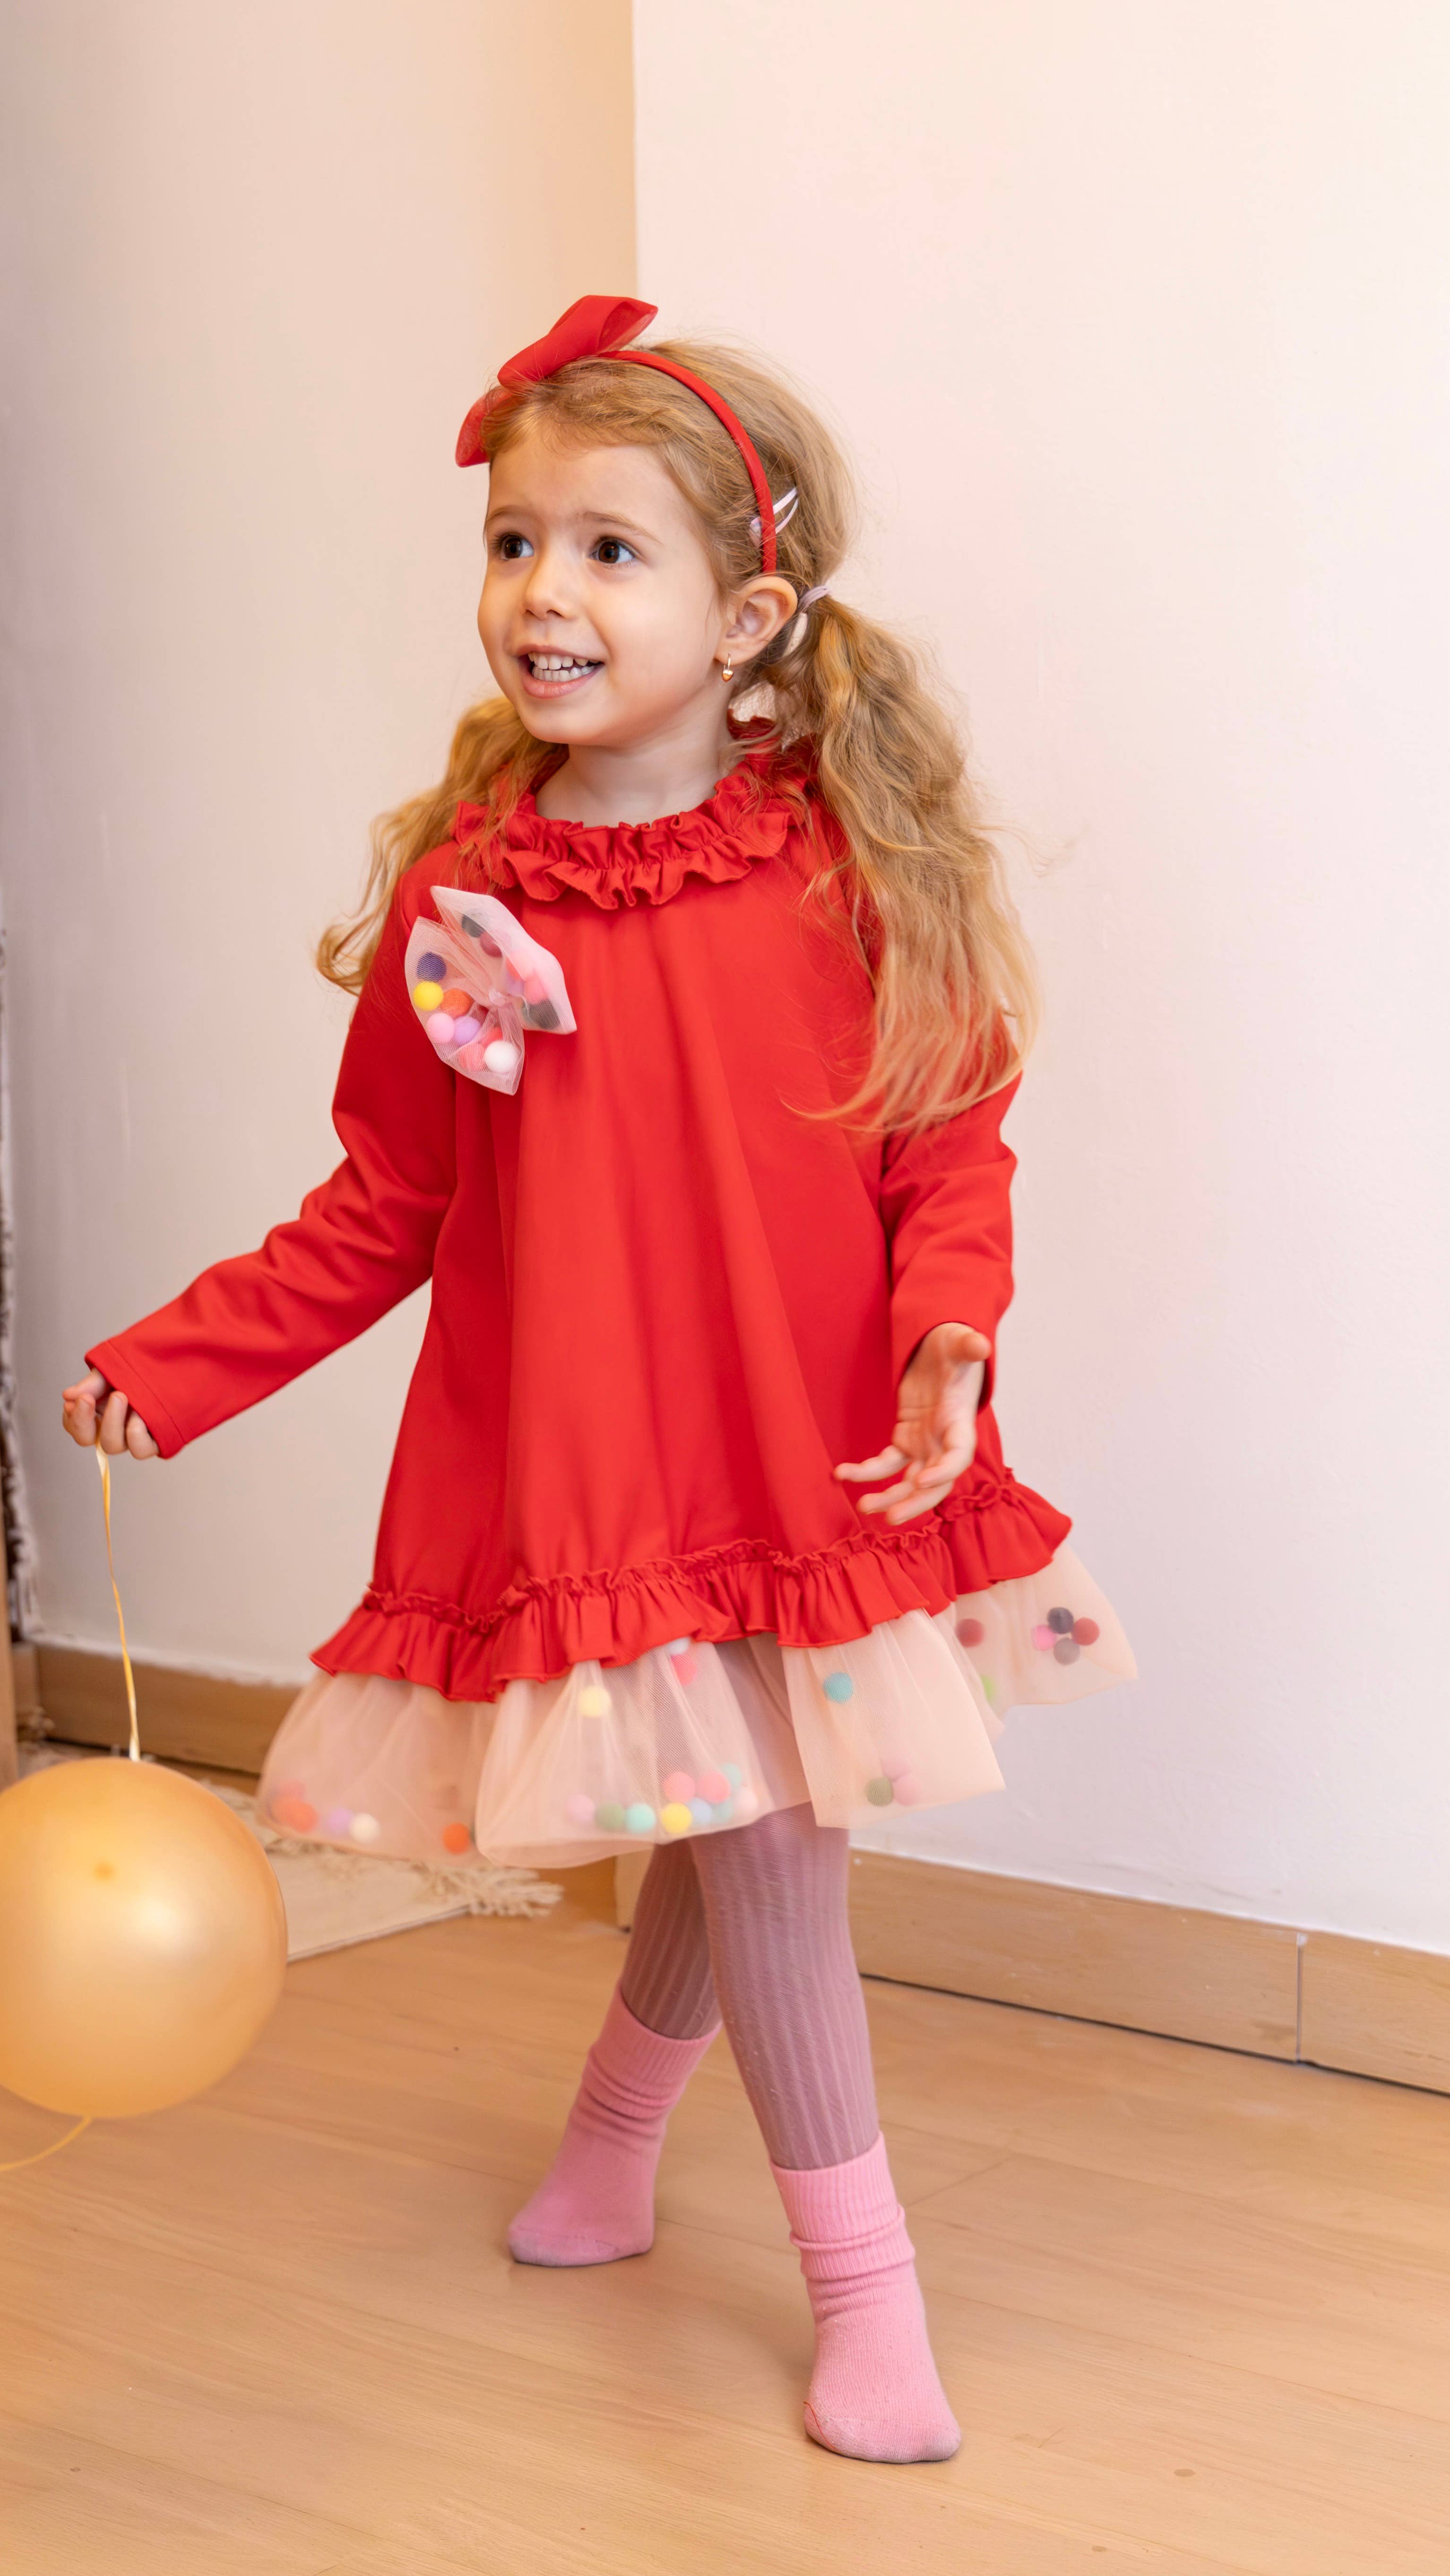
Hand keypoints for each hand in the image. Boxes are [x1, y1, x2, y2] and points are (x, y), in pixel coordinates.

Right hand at [61, 1368, 157, 1458]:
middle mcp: (112, 1427)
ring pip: (112, 1446)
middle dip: (85, 1420)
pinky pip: (140, 1450)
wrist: (174, 1364)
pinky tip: (140, 1415)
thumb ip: (92, 1384)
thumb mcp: (111, 1369)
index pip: (75, 1426)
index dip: (73, 1417)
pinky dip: (136, 1434)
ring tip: (123, 1396)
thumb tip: (67, 1395)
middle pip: (88, 1440)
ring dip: (112, 1422)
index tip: (76, 1399)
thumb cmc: (139, 1369)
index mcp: (97, 1412)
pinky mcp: (153, 1442)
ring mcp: (132, 1436)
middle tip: (90, 1398)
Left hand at [835, 1321, 988, 1524]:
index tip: (920, 1482)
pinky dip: (867, 1472)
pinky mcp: (905, 1439)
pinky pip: (887, 1463)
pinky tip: (843, 1474)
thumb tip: (980, 1347)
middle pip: (935, 1483)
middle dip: (914, 1502)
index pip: (957, 1456)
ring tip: (863, 1506)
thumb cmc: (953, 1347)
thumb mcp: (960, 1342)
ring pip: (909, 1481)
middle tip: (891, 1517)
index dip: (943, 1472)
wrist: (941, 1349)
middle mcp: (944, 1441)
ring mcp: (925, 1444)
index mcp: (960, 1423)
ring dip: (888, 1496)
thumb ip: (969, 1346)